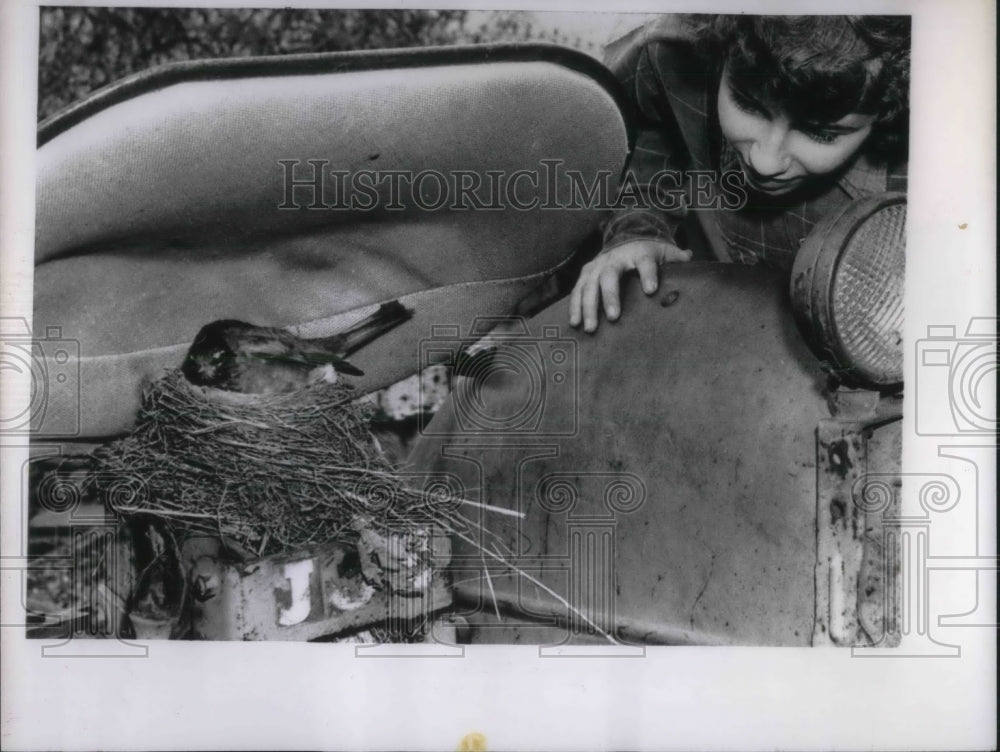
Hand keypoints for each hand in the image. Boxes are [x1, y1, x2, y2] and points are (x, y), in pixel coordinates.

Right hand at [568, 239, 691, 332]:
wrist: (625, 238)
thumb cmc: (649, 252)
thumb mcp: (665, 251)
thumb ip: (678, 258)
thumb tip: (689, 258)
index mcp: (639, 253)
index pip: (644, 262)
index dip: (648, 274)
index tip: (650, 290)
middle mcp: (615, 257)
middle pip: (610, 276)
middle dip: (610, 296)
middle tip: (614, 317)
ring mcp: (598, 265)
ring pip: (589, 285)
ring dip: (588, 307)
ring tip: (590, 328)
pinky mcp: (586, 273)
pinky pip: (577, 290)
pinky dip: (575, 306)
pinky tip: (575, 323)